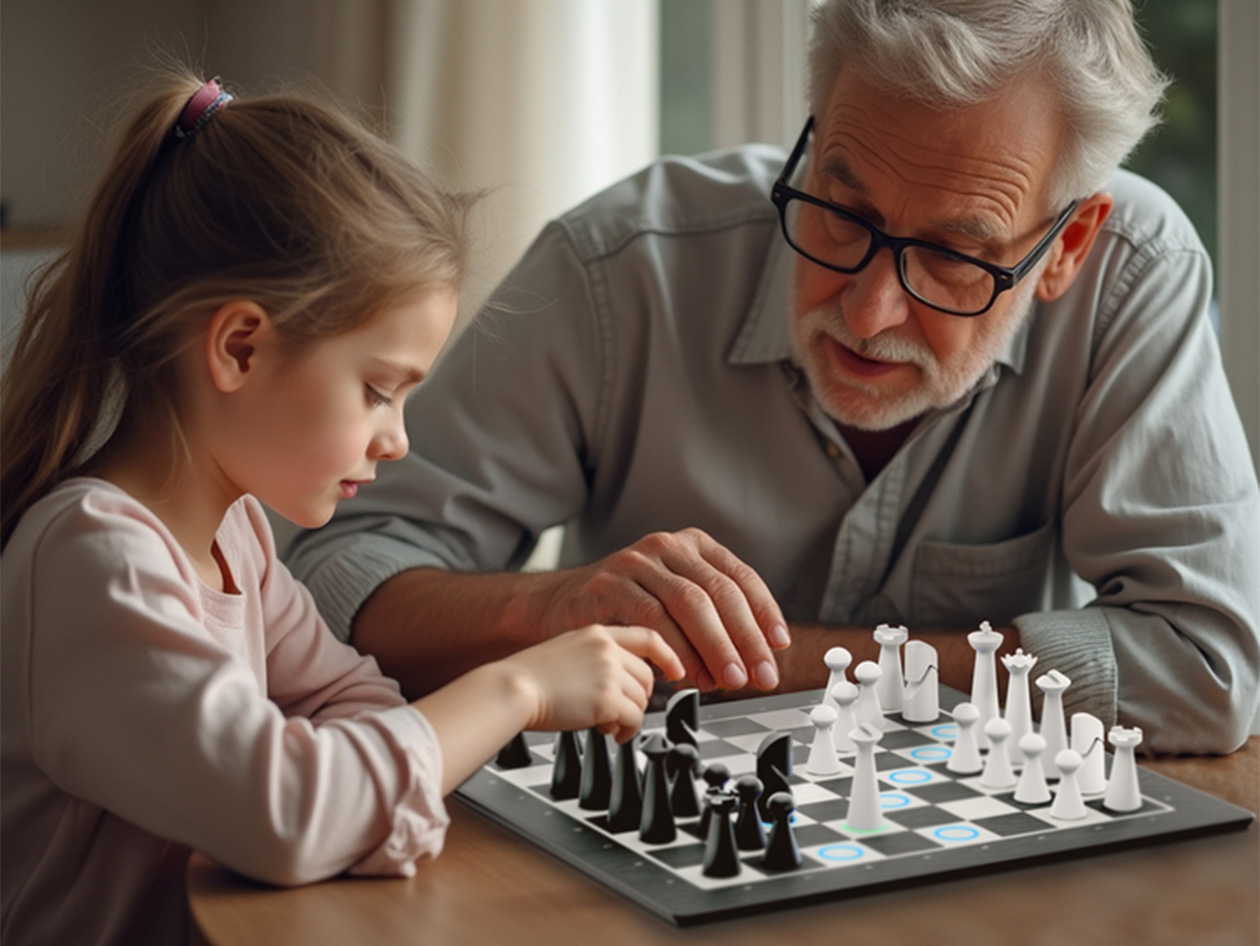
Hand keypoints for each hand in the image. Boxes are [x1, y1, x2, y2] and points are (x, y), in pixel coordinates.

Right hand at [501, 625, 684, 742]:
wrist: (512, 689)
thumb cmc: (531, 677)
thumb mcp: (569, 650)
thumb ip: (598, 657)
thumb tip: (624, 680)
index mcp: (598, 633)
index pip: (648, 637)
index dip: (668, 656)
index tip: (677, 670)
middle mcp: (608, 650)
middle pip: (647, 677)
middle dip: (638, 698)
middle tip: (618, 712)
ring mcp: (609, 673)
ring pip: (642, 701)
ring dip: (627, 717)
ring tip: (604, 722)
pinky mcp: (608, 699)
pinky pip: (634, 720)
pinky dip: (625, 731)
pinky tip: (608, 732)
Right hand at [537, 529, 789, 692]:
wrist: (557, 608)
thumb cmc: (622, 609)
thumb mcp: (672, 603)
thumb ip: (711, 623)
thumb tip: (754, 660)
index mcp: (691, 546)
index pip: (741, 577)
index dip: (764, 614)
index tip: (777, 647)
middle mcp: (665, 547)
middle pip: (719, 592)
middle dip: (744, 639)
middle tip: (756, 674)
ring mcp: (635, 562)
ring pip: (689, 603)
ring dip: (714, 648)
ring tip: (725, 680)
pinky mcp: (608, 584)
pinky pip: (651, 618)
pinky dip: (674, 649)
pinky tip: (685, 674)